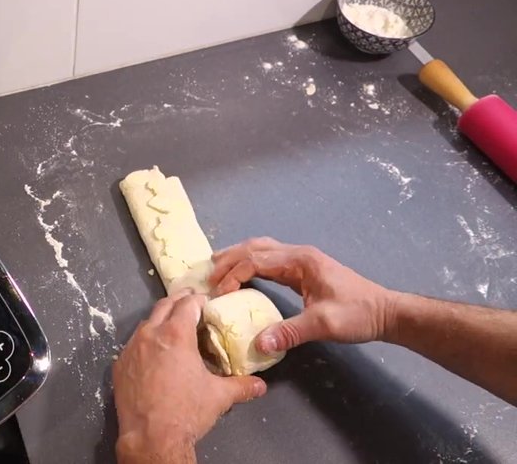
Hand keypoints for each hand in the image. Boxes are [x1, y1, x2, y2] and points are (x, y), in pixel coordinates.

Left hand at [113, 289, 266, 463]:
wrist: (151, 437)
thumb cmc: (186, 412)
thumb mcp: (219, 396)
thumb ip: (241, 386)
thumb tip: (260, 385)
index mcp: (176, 335)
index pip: (188, 305)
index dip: (199, 300)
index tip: (206, 301)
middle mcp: (150, 336)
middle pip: (163, 306)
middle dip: (178, 300)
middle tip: (189, 300)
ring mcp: (131, 349)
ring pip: (146, 324)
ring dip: (160, 319)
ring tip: (171, 325)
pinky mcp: (120, 365)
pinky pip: (133, 345)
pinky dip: (145, 342)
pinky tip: (153, 353)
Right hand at [209, 237, 397, 354]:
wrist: (385, 312)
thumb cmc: (357, 315)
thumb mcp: (323, 325)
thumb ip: (290, 332)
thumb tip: (259, 344)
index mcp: (300, 261)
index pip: (256, 261)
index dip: (233, 275)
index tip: (218, 294)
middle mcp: (298, 254)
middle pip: (254, 248)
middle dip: (228, 259)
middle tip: (207, 275)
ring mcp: (301, 259)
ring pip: (261, 249)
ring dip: (238, 256)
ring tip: (216, 266)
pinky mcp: (304, 268)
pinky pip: (269, 258)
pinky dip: (251, 262)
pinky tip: (243, 273)